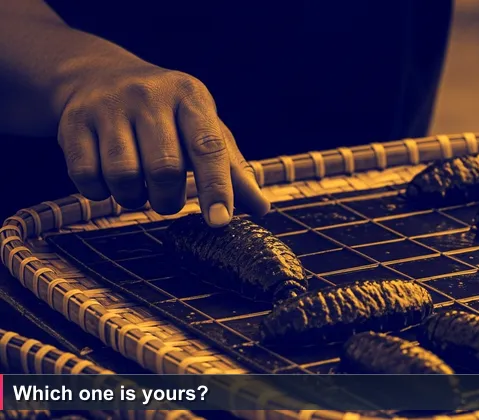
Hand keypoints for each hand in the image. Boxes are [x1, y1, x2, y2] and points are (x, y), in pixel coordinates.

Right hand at [56, 63, 269, 226]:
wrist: (98, 75)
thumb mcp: (203, 128)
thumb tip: (262, 209)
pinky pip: (86, 176)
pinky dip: (100, 193)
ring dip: (134, 199)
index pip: (208, 146)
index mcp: (191, 97)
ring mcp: (108, 106)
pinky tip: (108, 183)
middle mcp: (150, 96)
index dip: (216, 187)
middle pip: (165, 168)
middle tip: (168, 201)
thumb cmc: (167, 114)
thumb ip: (231, 169)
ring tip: (139, 190)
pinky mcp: (73, 121)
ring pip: (123, 175)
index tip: (220, 221)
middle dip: (169, 200)